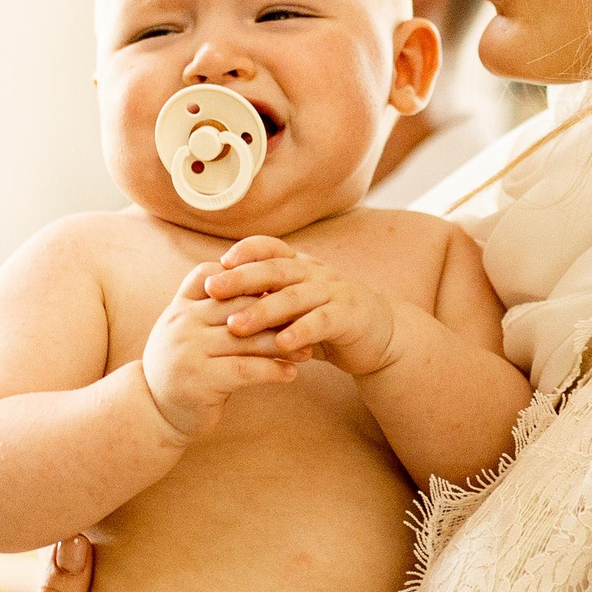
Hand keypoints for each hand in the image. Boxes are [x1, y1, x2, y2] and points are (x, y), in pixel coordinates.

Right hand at [140, 259, 301, 440]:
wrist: (154, 412)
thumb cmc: (186, 366)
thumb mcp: (191, 330)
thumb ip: (215, 307)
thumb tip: (264, 284)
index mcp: (181, 306)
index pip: (218, 275)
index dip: (252, 277)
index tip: (286, 286)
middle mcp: (182, 322)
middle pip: (240, 306)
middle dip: (277, 311)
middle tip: (309, 319)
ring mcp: (188, 350)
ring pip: (246, 338)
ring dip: (283, 344)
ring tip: (308, 351)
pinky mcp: (199, 379)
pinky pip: (245, 369)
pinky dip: (272, 370)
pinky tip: (291, 374)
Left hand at [205, 235, 400, 377]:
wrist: (379, 336)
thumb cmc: (328, 321)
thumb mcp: (296, 306)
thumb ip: (267, 300)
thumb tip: (218, 300)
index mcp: (301, 267)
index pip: (271, 248)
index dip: (246, 251)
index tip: (218, 263)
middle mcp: (317, 273)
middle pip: (276, 269)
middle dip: (242, 279)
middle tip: (213, 290)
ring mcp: (336, 292)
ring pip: (295, 297)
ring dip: (263, 310)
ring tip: (235, 326)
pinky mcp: (351, 316)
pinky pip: (323, 321)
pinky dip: (302, 331)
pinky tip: (283, 344)